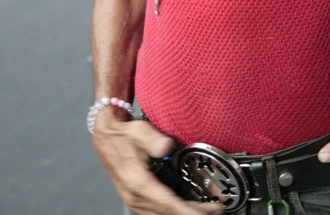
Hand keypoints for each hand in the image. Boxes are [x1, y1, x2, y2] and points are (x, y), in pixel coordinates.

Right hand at [93, 108, 223, 214]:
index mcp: (138, 183)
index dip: (190, 211)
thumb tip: (167, 146)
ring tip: (205, 210)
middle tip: (215, 210)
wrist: (107, 137)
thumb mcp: (139, 131)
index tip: (209, 211)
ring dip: (184, 213)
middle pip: (168, 214)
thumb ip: (153, 139)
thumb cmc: (123, 135)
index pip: (169, 205)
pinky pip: (157, 212)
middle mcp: (135, 197)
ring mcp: (135, 200)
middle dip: (193, 214)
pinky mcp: (136, 199)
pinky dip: (173, 211)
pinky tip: (187, 206)